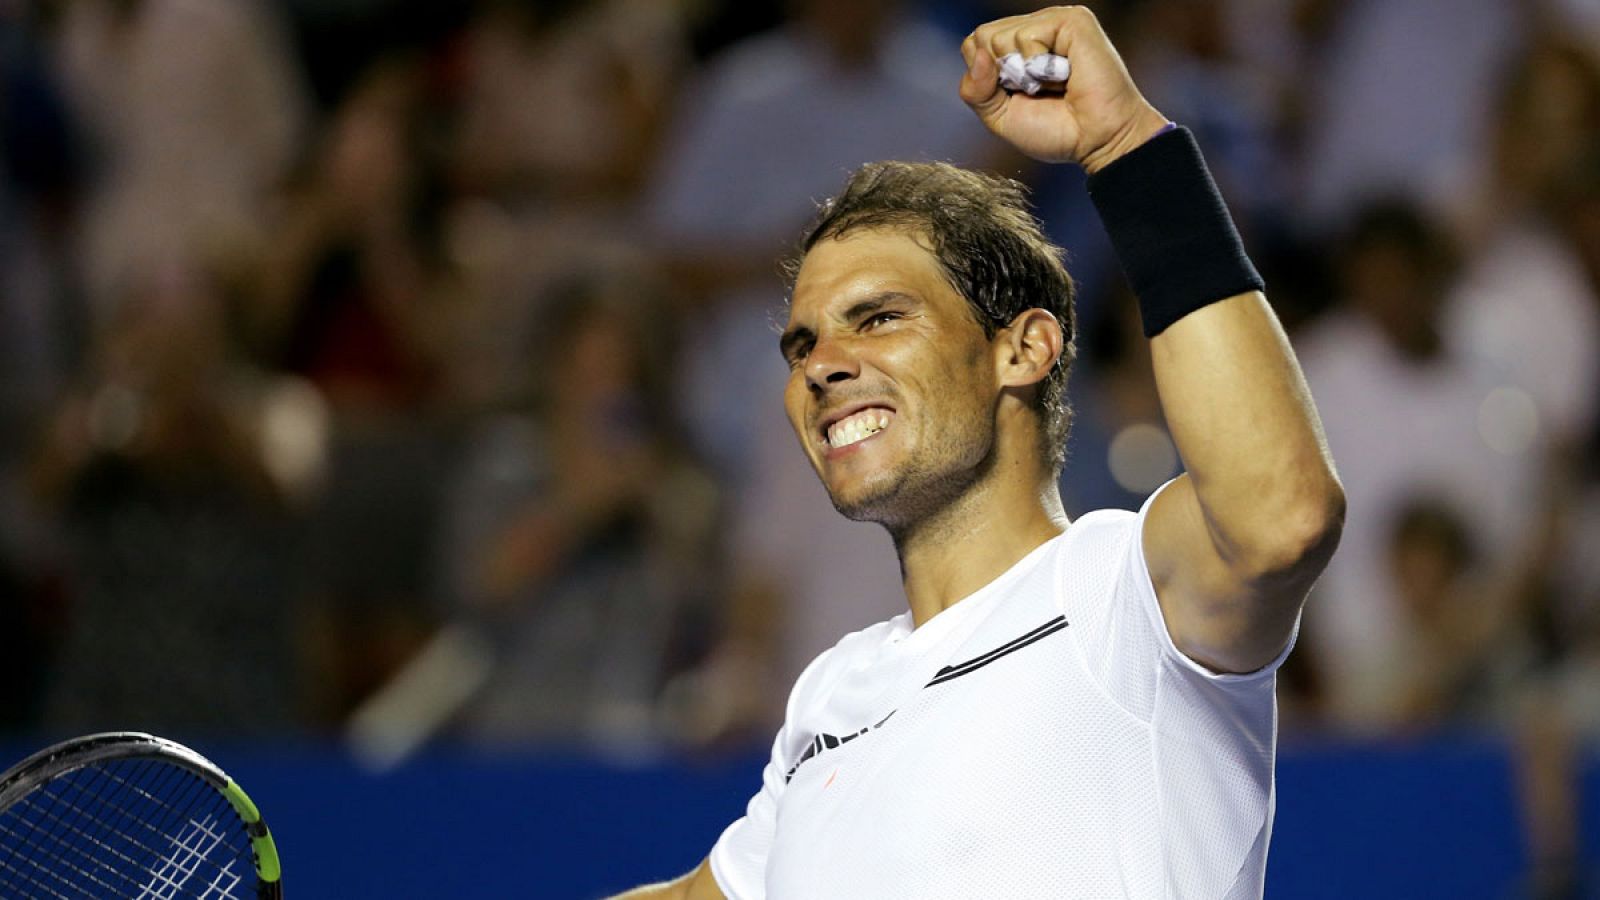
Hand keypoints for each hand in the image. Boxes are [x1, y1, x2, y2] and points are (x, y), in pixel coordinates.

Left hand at [959, 6, 1168, 172]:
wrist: (1098, 142)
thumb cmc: (1059, 132)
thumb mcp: (1000, 117)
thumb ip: (976, 90)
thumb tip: (977, 53)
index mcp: (1019, 46)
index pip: (974, 45)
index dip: (985, 78)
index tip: (1019, 96)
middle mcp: (1036, 28)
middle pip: (982, 38)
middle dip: (1002, 76)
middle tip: (1039, 91)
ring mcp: (1053, 22)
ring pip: (998, 36)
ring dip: (1024, 74)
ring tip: (1055, 83)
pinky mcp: (1072, 20)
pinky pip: (1026, 34)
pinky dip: (1039, 65)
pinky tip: (1066, 74)